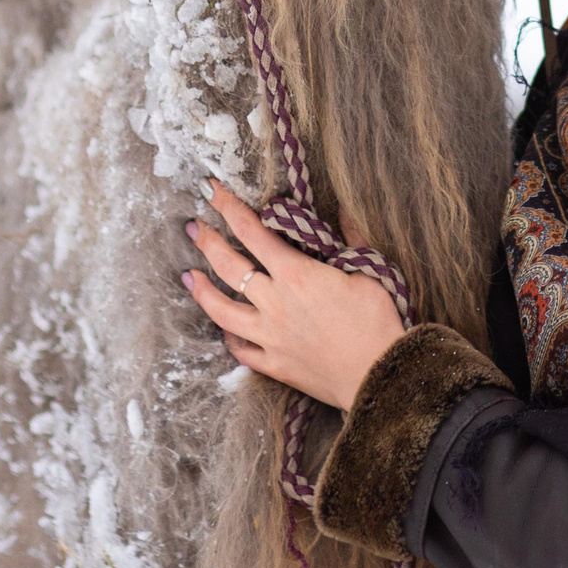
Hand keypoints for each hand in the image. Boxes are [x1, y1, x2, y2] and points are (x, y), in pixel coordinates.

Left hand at [182, 181, 404, 411]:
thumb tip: (343, 211)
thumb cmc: (377, 322)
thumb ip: (351, 239)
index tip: (212, 191)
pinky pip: (240, 349)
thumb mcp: (369, 271)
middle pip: (228, 267)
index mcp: (296, 274)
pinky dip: (229, 337)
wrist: (379, 376)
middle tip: (194, 227)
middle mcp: (274, 302)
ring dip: (201, 290)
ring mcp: (269, 336)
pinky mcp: (273, 364)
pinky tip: (223, 328)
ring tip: (189, 275)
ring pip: (221, 310)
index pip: (252, 232)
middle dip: (207, 242)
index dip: (229, 208)